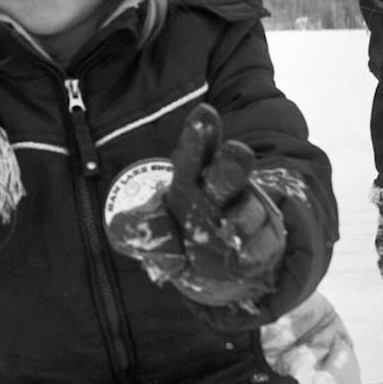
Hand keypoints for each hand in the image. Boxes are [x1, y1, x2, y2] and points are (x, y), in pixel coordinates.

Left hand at [106, 104, 285, 311]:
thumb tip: (117, 228)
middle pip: (229, 172)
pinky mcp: (265, 243)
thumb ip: (143, 229)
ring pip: (247, 211)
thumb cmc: (186, 237)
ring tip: (229, 230)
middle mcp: (224, 192)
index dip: (199, 136)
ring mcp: (248, 216)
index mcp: (194, 178)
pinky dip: (251, 253)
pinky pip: (260, 247)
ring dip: (240, 219)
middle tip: (236, 152)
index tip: (205, 115)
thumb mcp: (158, 233)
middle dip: (231, 164)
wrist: (222, 268)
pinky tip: (241, 259)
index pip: (196, 154)